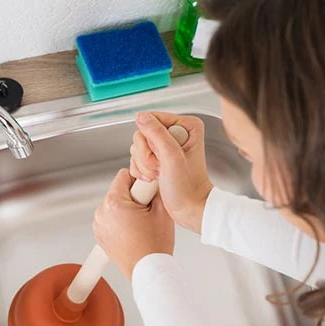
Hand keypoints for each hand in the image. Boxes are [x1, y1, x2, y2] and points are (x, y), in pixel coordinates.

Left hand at [93, 169, 174, 278]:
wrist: (148, 271)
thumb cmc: (154, 246)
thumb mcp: (162, 210)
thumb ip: (155, 188)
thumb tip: (152, 178)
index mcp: (114, 203)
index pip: (124, 175)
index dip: (139, 182)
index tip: (147, 194)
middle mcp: (101, 213)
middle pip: (118, 190)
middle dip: (133, 197)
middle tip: (146, 212)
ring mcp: (99, 225)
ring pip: (114, 205)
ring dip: (126, 209)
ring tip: (141, 224)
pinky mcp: (100, 235)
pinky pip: (110, 219)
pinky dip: (120, 221)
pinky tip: (134, 232)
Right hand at [130, 112, 212, 232]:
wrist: (188, 208)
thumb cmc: (188, 187)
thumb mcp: (172, 157)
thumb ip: (157, 134)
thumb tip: (142, 117)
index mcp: (186, 126)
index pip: (152, 119)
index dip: (151, 140)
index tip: (163, 156)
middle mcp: (176, 133)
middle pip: (142, 134)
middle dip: (147, 156)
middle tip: (161, 168)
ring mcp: (165, 146)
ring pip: (137, 147)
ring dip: (144, 165)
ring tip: (160, 175)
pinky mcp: (157, 158)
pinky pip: (136, 158)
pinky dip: (141, 170)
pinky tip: (154, 178)